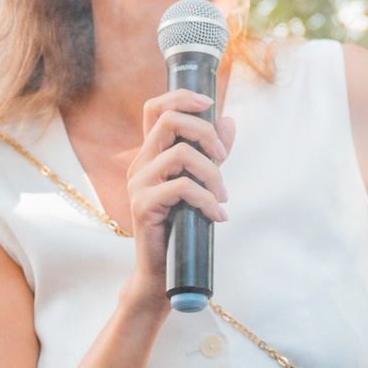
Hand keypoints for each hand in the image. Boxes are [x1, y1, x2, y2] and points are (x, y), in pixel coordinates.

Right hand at [123, 89, 236, 287]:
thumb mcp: (201, 182)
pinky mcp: (142, 206)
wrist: (163, 270)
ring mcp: (139, 184)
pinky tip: (218, 215)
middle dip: (205, 131)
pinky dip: (207, 200)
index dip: (181, 97)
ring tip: (223, 196)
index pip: (155, 108)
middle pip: (168, 121)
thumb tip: (229, 121)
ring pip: (179, 155)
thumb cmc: (182, 224)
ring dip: (212, 173)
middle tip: (223, 157)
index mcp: (152, 154)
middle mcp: (141, 164)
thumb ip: (212, 152)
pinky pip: (181, 188)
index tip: (209, 102)